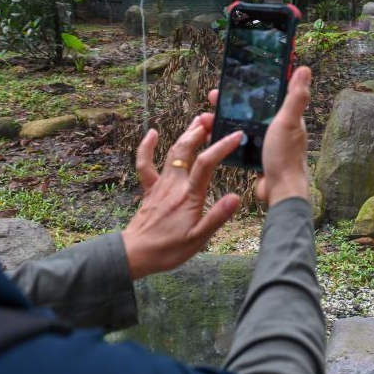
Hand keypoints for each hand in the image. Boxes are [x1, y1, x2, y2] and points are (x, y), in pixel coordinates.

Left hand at [122, 115, 242, 278]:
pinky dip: (147, 147)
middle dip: (200, 131)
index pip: (207, 164)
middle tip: (213, 119)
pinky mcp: (150, 189)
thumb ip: (217, 217)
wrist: (136, 254)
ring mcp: (160, 185)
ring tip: (197, 121)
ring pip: (172, 153)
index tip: (236, 135)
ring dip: (185, 135)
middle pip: (187, 150)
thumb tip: (236, 197)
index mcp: (189, 196)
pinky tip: (152, 133)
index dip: (222, 146)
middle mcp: (174, 185)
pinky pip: (145, 164)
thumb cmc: (168, 249)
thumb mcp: (198, 239)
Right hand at [207, 66, 311, 206]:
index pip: (268, 95)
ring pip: (243, 126)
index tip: (232, 80)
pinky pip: (240, 143)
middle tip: (212, 99)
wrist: (280, 191)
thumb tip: (304, 69)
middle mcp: (278, 128)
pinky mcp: (258, 156)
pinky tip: (214, 136)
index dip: (251, 86)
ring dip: (225, 120)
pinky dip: (227, 138)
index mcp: (287, 117)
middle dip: (231, 103)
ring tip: (206, 118)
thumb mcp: (289, 121)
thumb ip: (296, 97)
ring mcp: (267, 143)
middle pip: (251, 109)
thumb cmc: (286, 156)